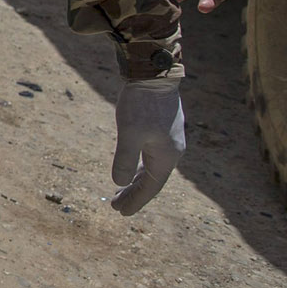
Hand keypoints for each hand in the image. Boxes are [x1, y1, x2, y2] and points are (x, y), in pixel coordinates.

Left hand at [110, 77, 184, 215]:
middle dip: (133, 194)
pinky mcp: (162, 129)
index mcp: (166, 157)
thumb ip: (125, 159)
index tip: (120, 213)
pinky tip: (132, 167)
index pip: (150, 188)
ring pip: (151, 168)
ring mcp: (168, 139)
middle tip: (116, 207)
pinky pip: (151, 156)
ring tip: (120, 192)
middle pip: (151, 180)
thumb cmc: (141, 104)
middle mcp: (171, 151)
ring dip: (136, 181)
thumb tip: (119, 182)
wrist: (154, 74)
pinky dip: (140, 167)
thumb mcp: (130, 133)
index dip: (135, 201)